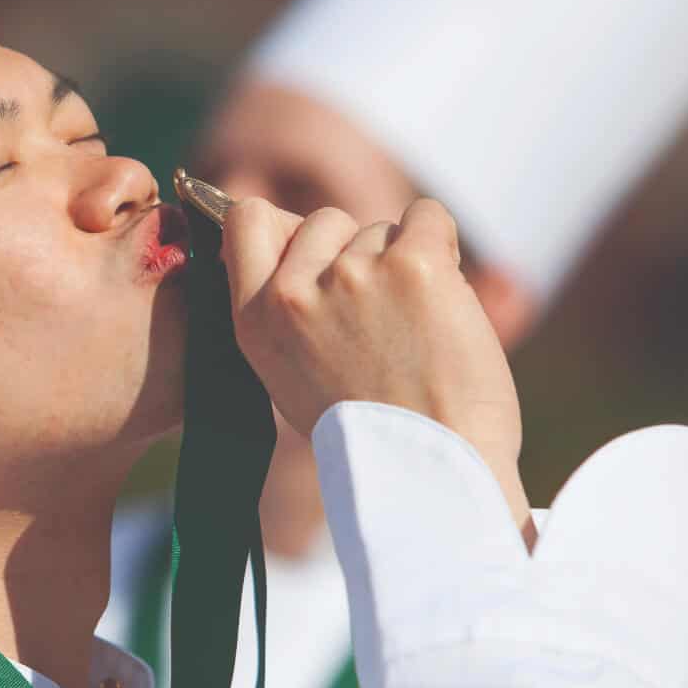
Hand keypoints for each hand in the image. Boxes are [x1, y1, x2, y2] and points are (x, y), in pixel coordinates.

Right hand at [222, 197, 532, 536]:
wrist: (431, 469)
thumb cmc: (369, 430)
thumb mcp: (291, 375)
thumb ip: (283, 307)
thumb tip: (291, 233)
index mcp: (255, 321)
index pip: (246, 219)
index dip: (282, 226)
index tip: (311, 250)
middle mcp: (293, 293)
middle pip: (323, 221)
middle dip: (353, 252)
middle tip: (377, 319)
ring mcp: (352, 274)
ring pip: (379, 229)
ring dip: (400, 264)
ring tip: (411, 335)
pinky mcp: (412, 265)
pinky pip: (428, 218)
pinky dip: (441, 248)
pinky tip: (442, 304)